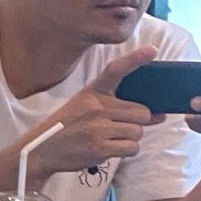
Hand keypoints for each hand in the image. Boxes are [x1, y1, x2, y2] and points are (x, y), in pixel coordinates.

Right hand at [26, 44, 152, 181]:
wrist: (41, 149)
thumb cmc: (69, 127)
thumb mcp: (85, 107)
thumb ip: (119, 108)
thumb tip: (159, 115)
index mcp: (92, 92)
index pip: (115, 70)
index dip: (135, 59)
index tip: (153, 50)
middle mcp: (95, 107)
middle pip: (141, 112)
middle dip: (137, 123)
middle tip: (119, 128)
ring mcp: (97, 128)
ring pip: (138, 132)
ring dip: (130, 139)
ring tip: (110, 139)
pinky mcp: (100, 148)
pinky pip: (132, 148)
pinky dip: (125, 150)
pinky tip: (108, 149)